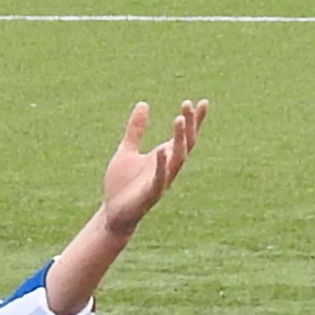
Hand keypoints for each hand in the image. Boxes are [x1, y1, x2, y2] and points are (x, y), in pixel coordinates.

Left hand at [97, 99, 205, 232]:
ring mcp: (162, 180)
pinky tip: (162, 150)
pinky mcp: (150, 193)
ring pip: (177, 159)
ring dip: (179, 140)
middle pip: (185, 144)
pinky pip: (160, 178)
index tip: (202, 102)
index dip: (194, 120)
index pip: (184, 136)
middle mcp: (168, 168)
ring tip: (178, 119)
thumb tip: (143, 103)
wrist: (112, 212)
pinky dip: (162, 165)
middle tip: (188, 104)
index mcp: (164, 157)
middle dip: (188, 125)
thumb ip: (136, 129)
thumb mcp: (127, 150)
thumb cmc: (123, 183)